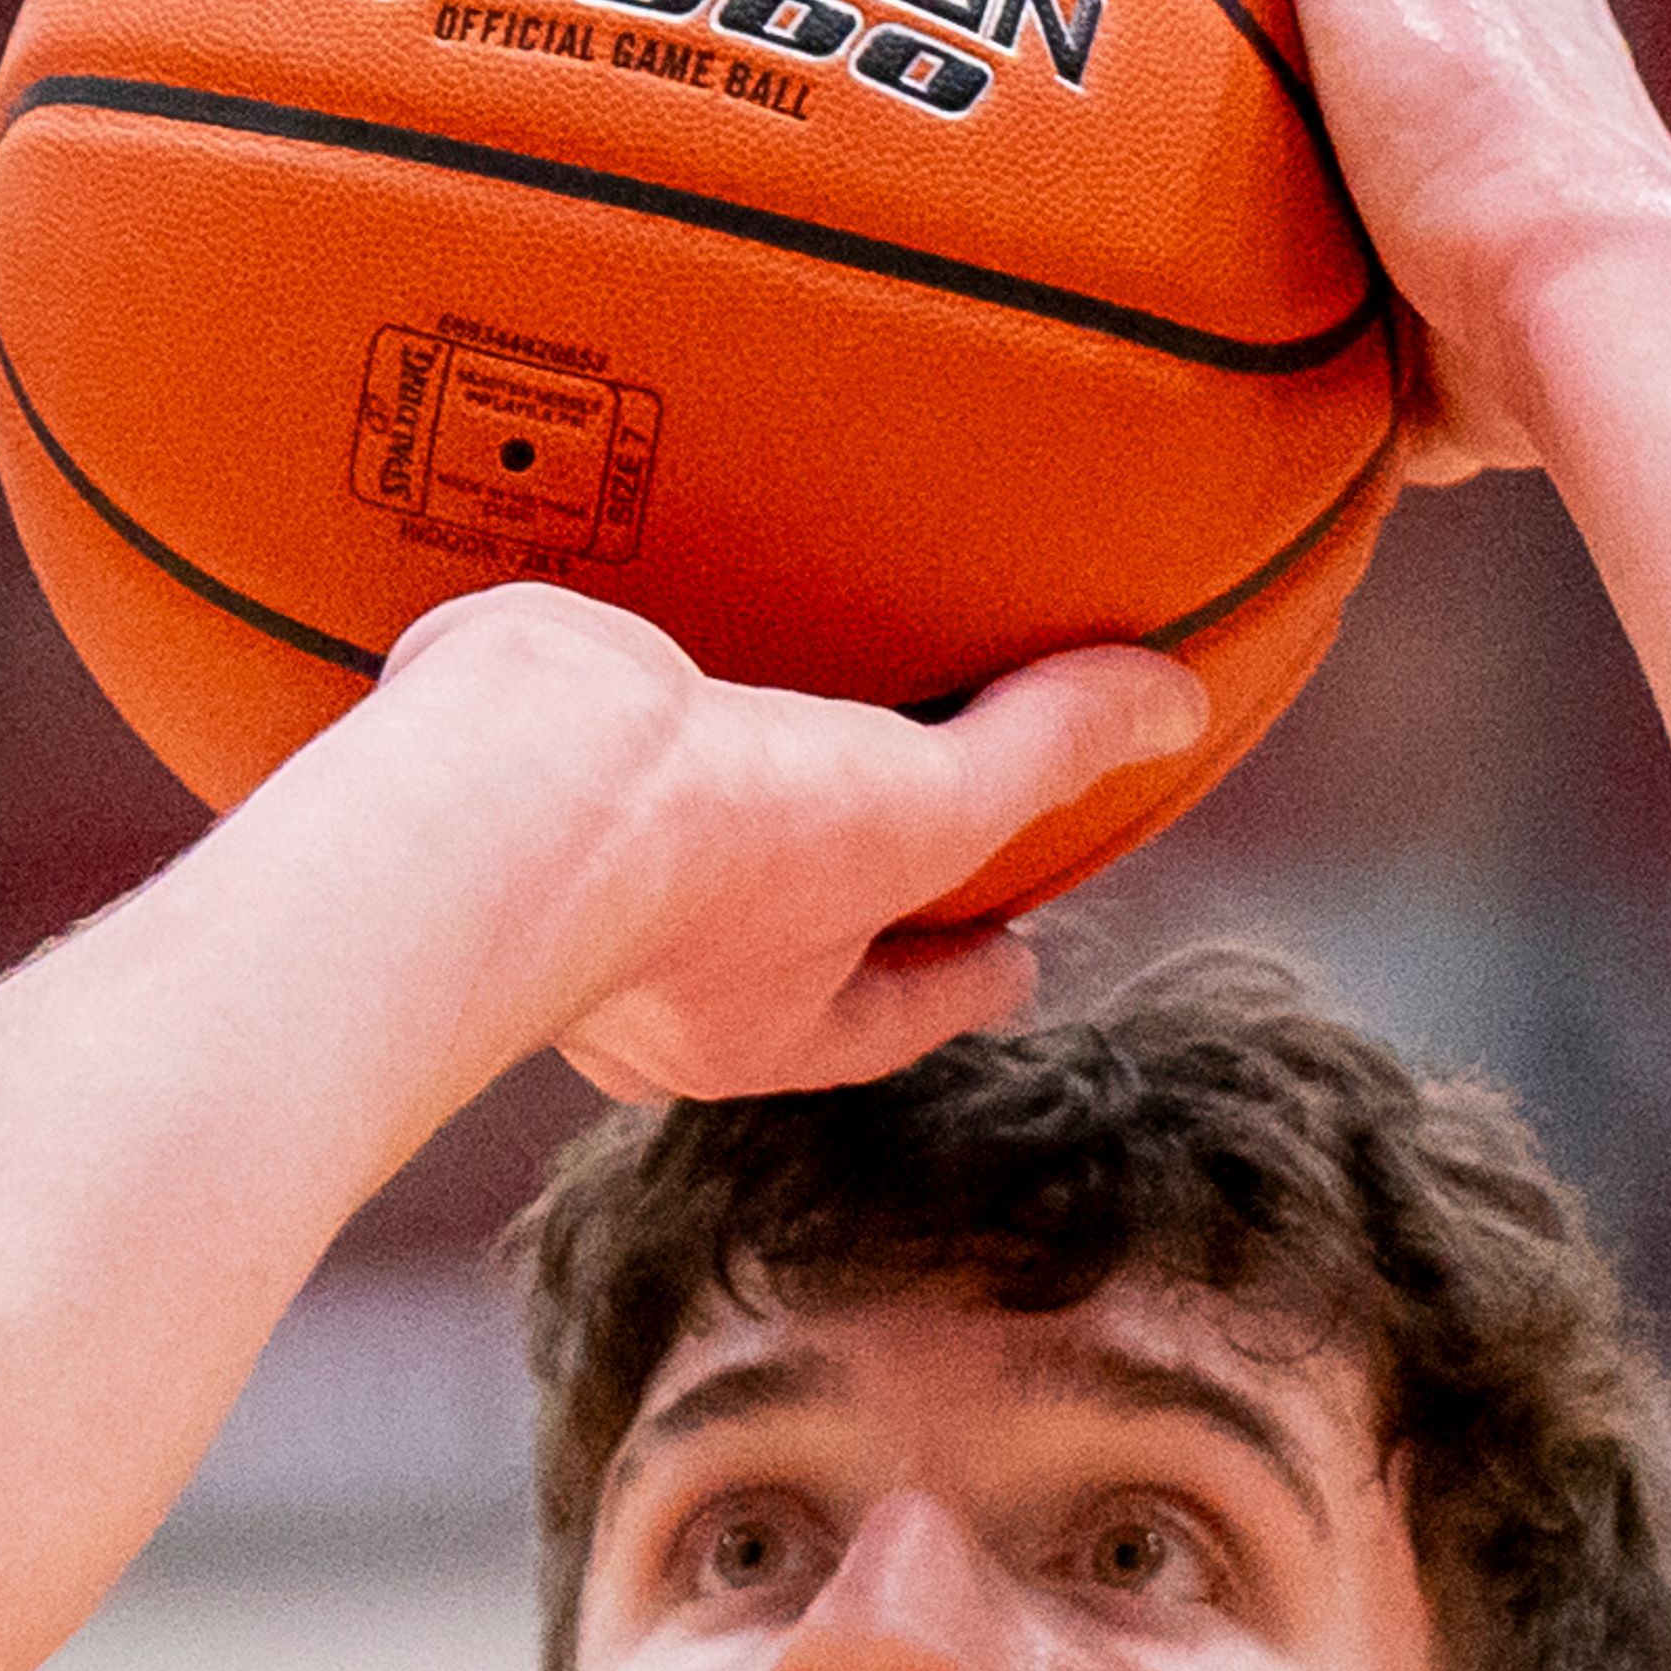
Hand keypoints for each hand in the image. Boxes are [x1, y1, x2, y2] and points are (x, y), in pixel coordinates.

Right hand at [376, 588, 1205, 1104]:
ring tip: (771, 731)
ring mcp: (564, 878)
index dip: (964, 976)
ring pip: (669, 847)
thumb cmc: (709, 857)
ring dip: (720, 800)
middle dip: (840, 895)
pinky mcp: (497, 773)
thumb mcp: (918, 811)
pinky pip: (570, 747)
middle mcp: (651, 971)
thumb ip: (1040, 754)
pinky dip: (602, 709)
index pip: (892, 1013)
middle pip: (778, 941)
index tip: (1019, 949)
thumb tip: (1173, 705)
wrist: (507, 792)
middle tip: (904, 839)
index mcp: (749, 1026)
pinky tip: (621, 644)